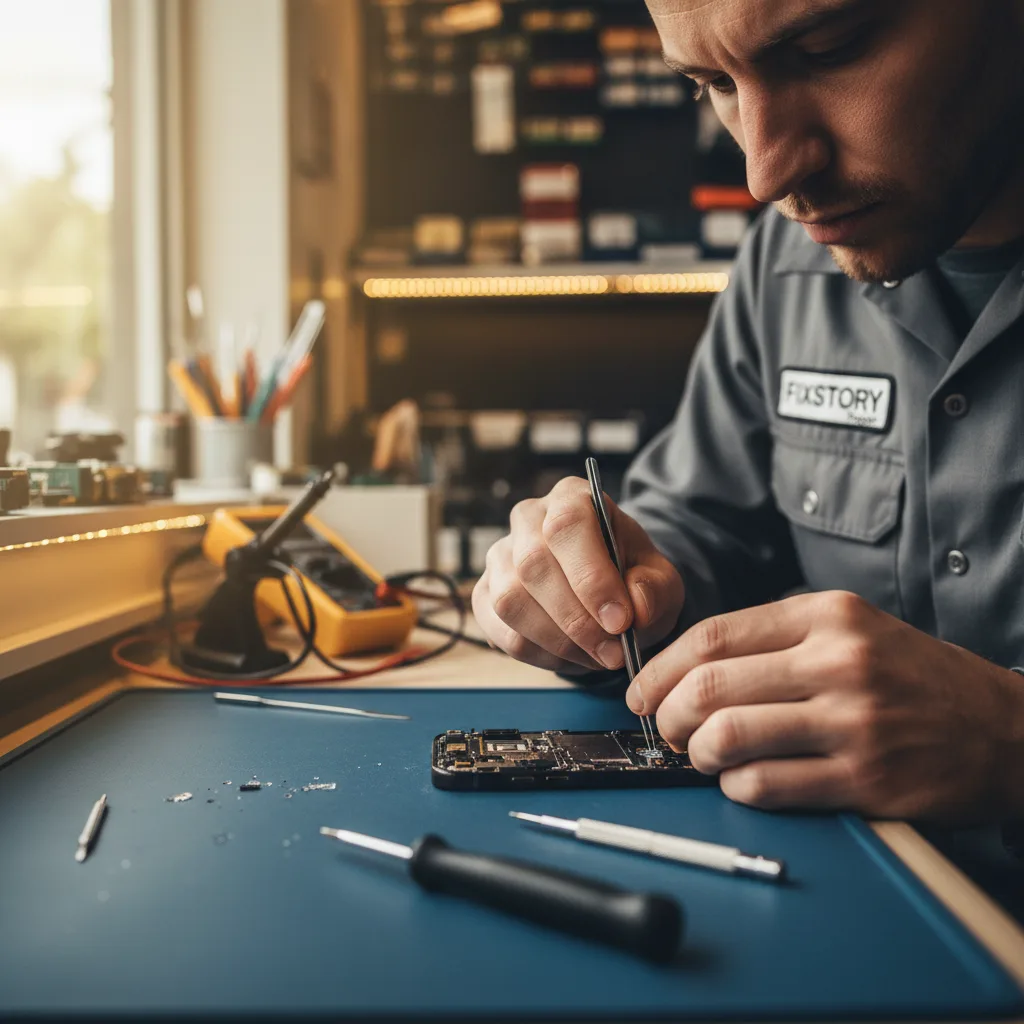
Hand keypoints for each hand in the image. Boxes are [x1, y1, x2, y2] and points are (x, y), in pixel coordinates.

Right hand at [472, 476, 684, 673]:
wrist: (607, 595)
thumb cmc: (631, 578)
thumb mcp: (659, 579)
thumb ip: (654, 589)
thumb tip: (636, 607)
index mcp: (572, 498)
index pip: (568, 526)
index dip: (592, 577)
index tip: (621, 621)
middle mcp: (528, 519)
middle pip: (533, 564)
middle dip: (577, 620)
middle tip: (613, 652)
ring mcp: (499, 556)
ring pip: (511, 601)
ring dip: (558, 641)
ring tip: (596, 656)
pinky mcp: (485, 595)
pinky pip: (502, 631)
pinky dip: (540, 655)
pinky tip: (571, 657)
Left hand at [627, 590, 1023, 821]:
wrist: (1005, 728)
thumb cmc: (913, 677)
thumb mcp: (851, 628)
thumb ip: (775, 637)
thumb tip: (688, 665)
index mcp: (826, 615)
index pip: (712, 636)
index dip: (659, 668)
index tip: (641, 690)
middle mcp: (837, 661)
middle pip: (709, 685)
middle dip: (666, 714)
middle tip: (663, 728)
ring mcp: (852, 721)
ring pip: (728, 736)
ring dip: (696, 753)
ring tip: (701, 755)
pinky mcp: (865, 778)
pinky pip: (767, 785)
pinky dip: (736, 786)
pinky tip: (741, 780)